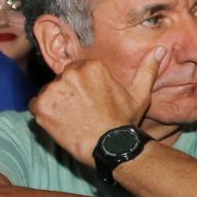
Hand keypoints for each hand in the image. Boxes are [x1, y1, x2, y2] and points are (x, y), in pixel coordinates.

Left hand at [30, 46, 164, 166]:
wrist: (110, 147)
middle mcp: (69, 74)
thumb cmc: (124, 121)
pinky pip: (36, 105)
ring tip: (72, 118)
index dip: (82, 87)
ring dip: (56, 103)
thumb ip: (148, 69)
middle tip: (82, 111)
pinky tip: (60, 122)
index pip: (76, 70)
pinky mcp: (41, 107)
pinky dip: (44, 113)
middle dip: (69, 93)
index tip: (90, 100)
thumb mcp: (140, 94)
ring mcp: (53, 90)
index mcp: (90, 66)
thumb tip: (160, 49)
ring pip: (49, 92)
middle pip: (62, 80)